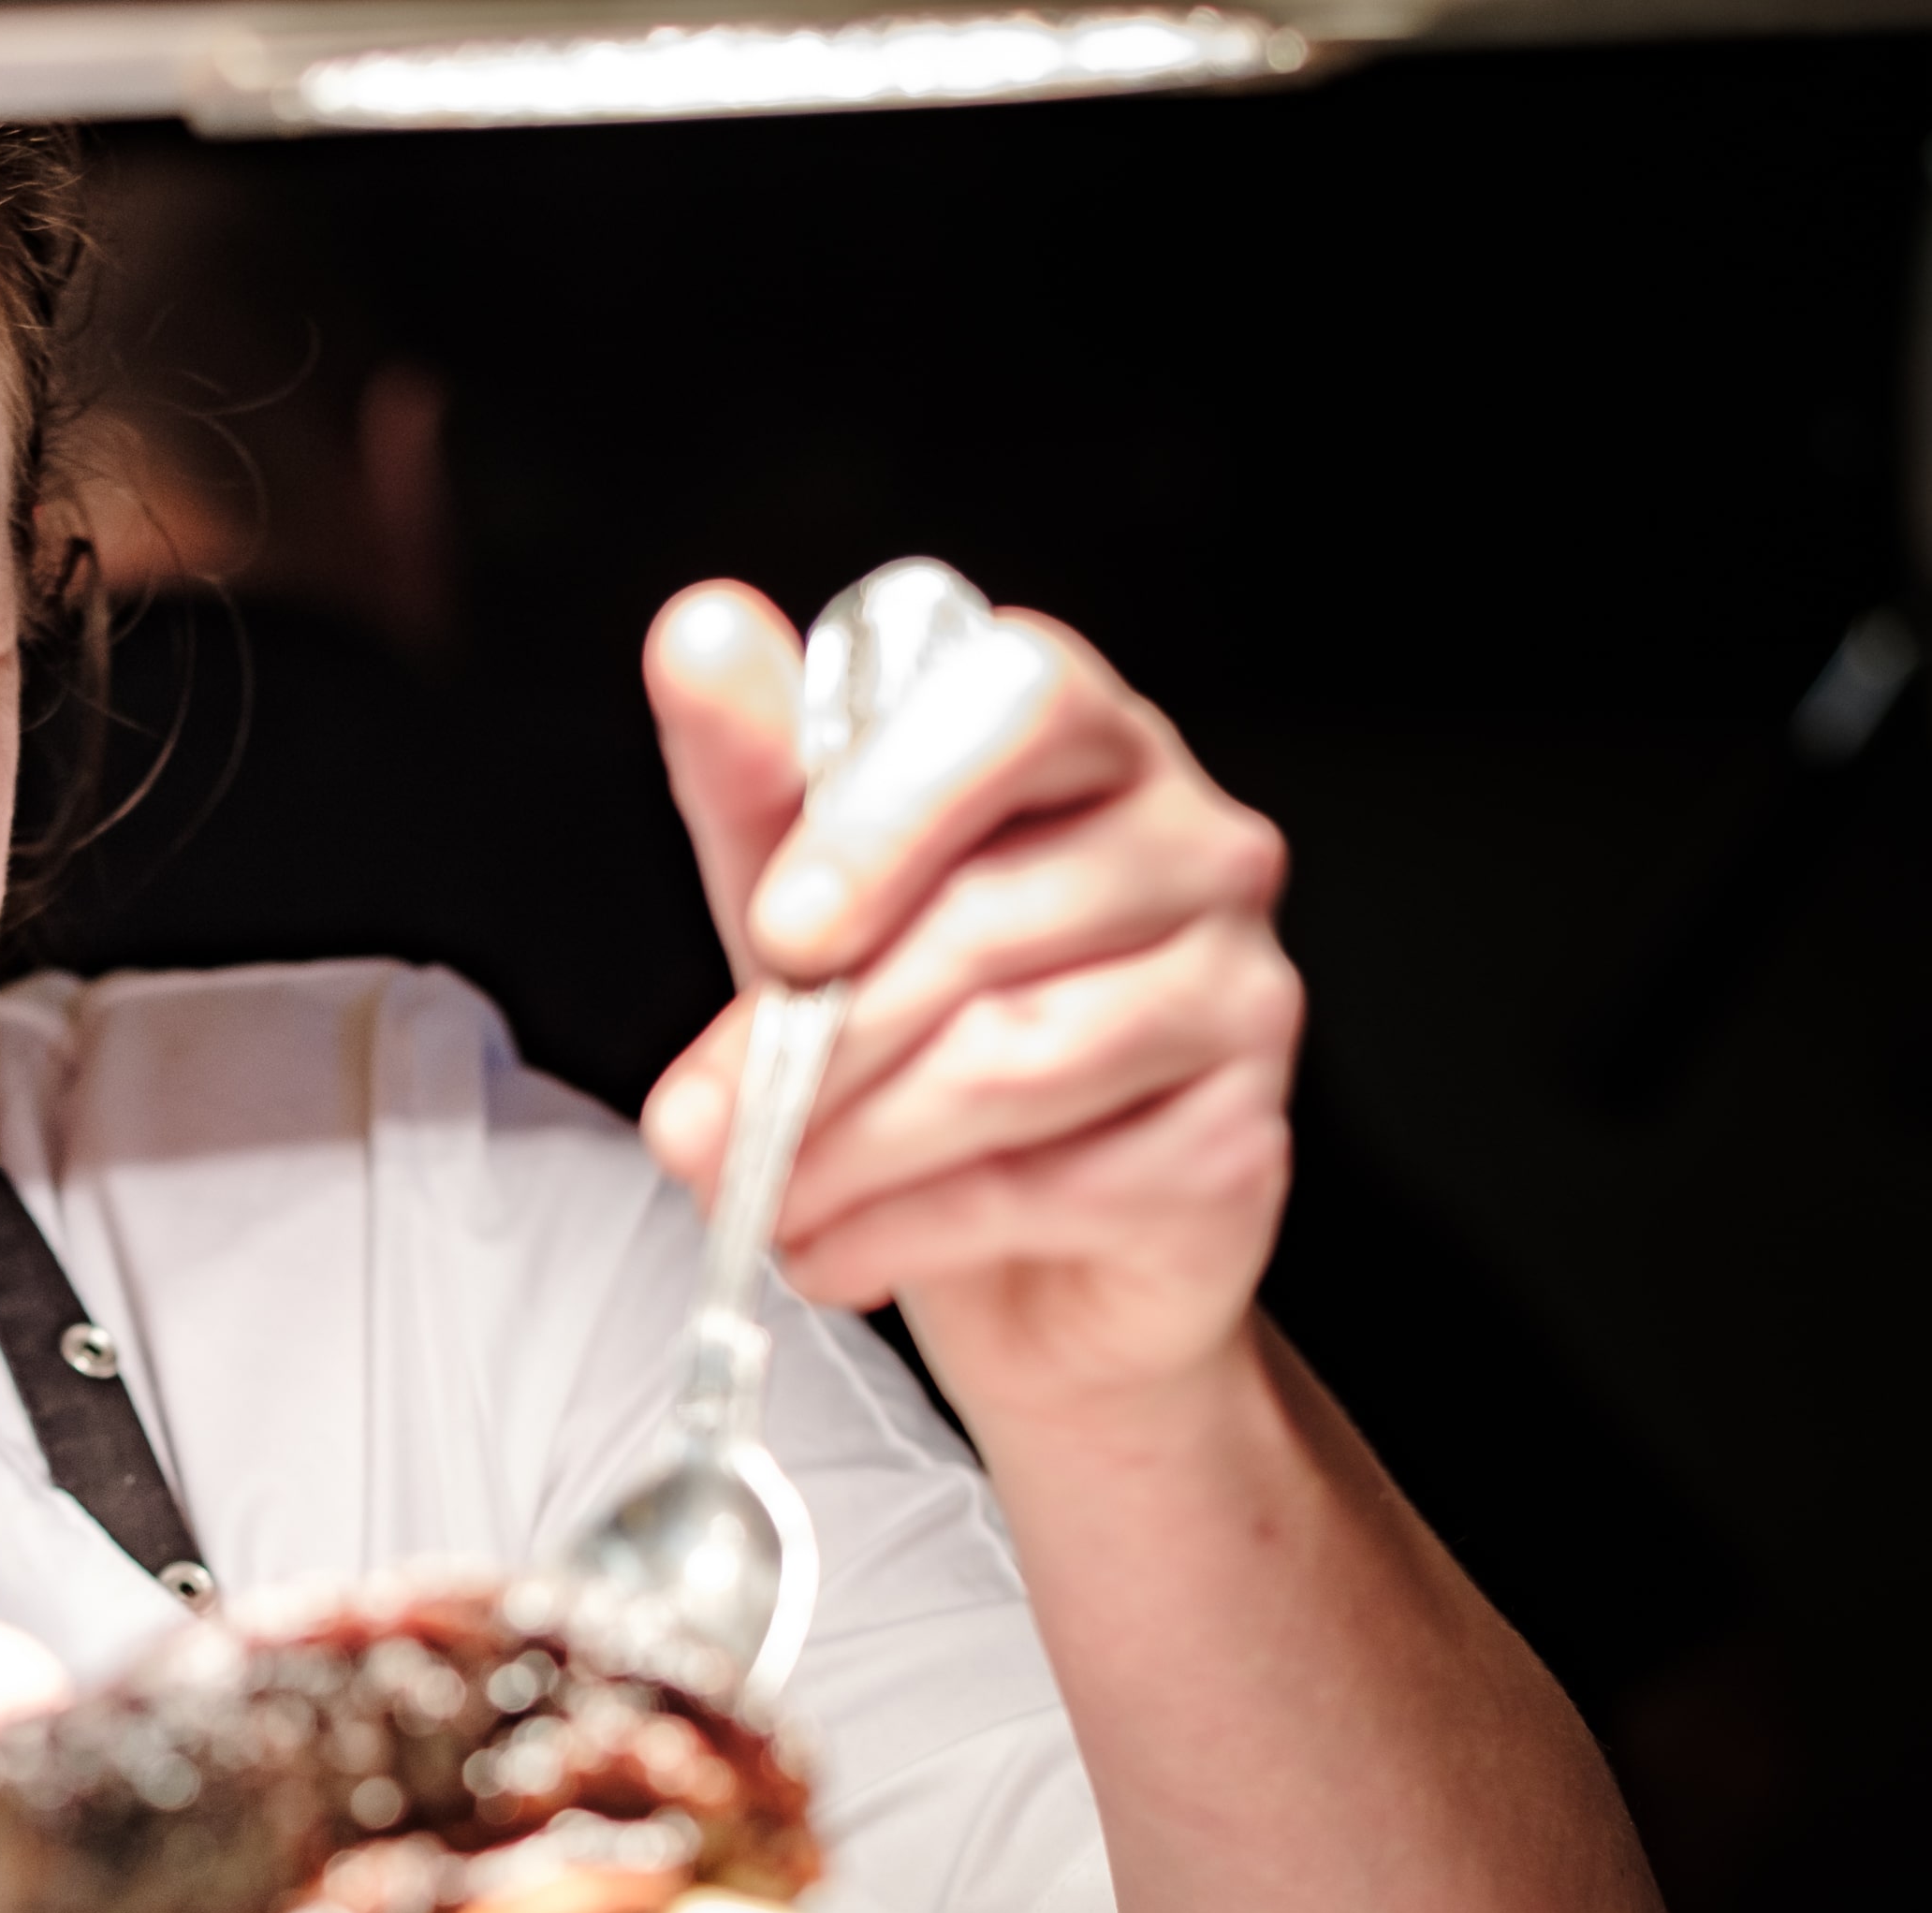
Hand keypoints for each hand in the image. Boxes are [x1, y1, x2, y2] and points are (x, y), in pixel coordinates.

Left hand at [638, 580, 1301, 1433]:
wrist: (1023, 1261)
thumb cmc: (910, 1041)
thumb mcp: (804, 902)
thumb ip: (759, 776)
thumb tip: (698, 633)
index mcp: (1088, 743)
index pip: (1022, 700)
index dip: (888, 811)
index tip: (777, 930)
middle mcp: (1196, 843)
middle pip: (985, 918)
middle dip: (809, 1043)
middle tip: (693, 1129)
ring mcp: (1239, 990)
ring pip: (1009, 1063)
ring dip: (842, 1151)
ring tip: (756, 1200)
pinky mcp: (1237, 1141)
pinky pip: (1048, 1182)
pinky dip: (905, 1231)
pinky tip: (837, 1251)